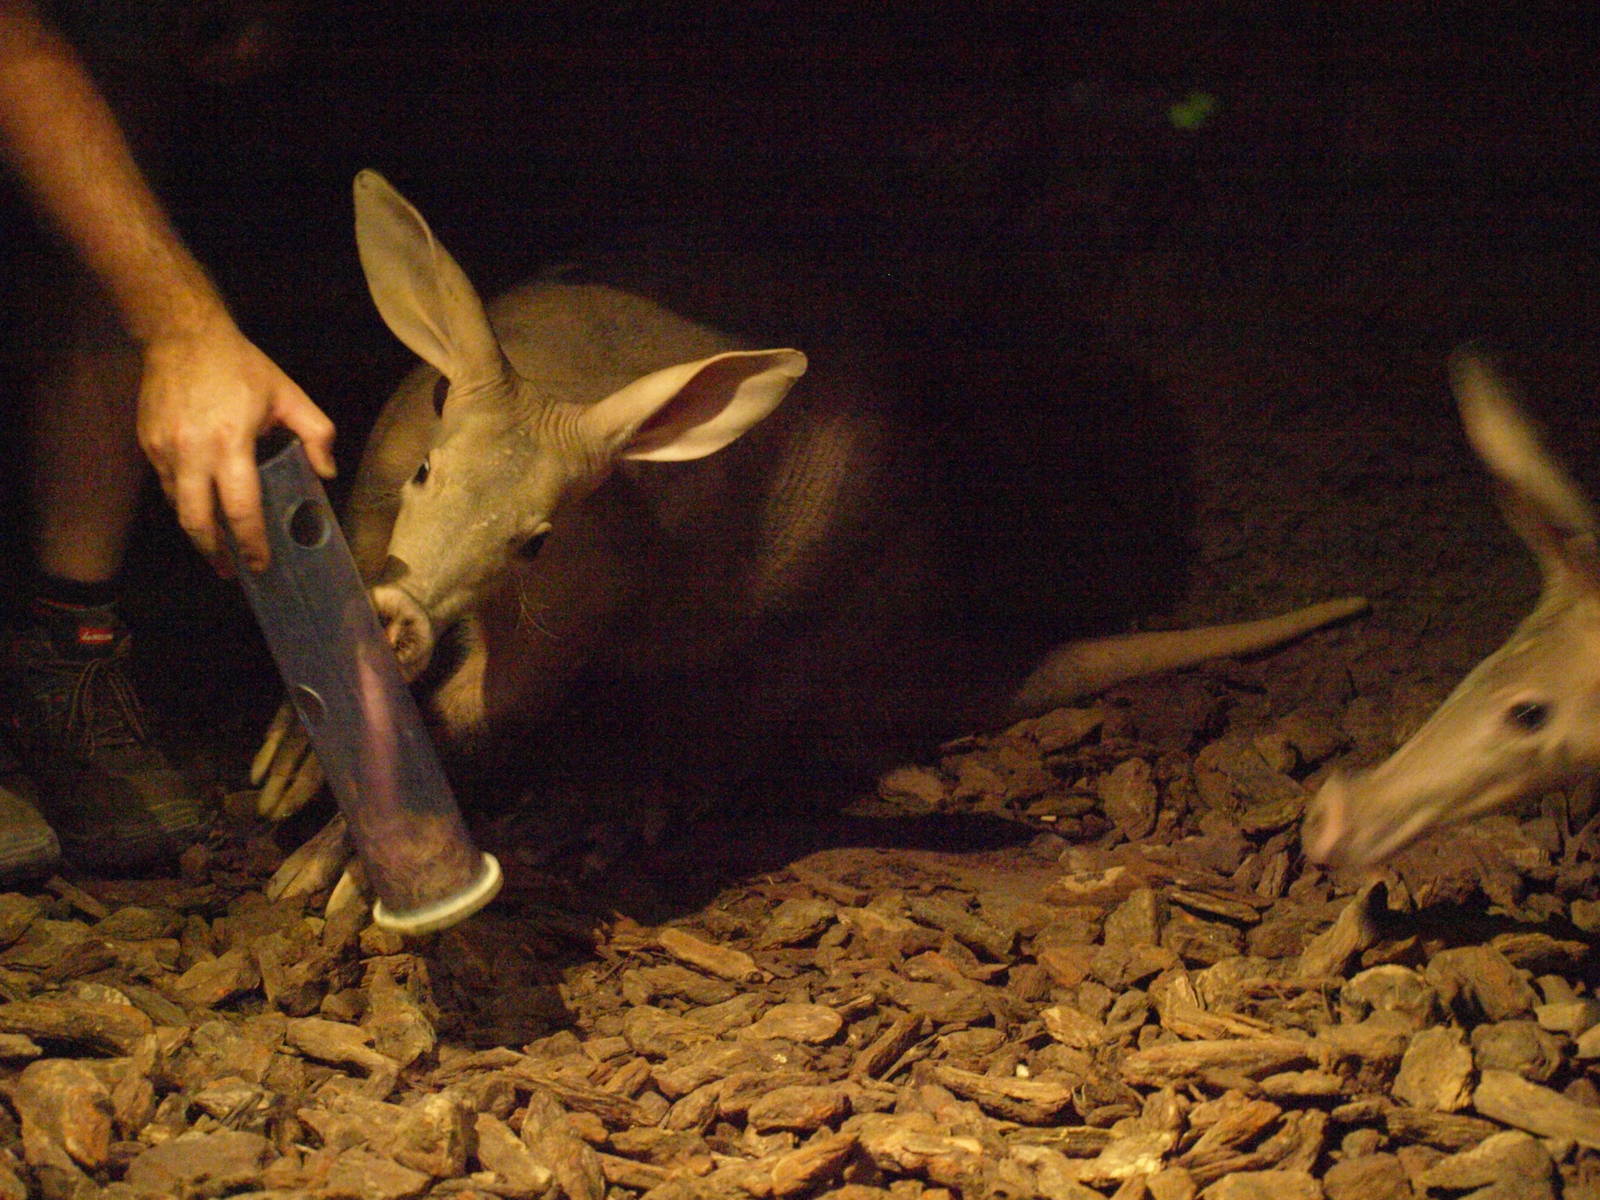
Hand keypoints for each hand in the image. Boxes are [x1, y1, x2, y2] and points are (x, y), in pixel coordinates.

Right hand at [136, 313, 334, 571]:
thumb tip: (325, 473)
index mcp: (230, 442)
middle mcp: (191, 451)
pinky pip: (166, 485)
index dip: (250, 542)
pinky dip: (184, 503)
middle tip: (234, 572)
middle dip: (215, 553)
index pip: (239, 508)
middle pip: (197, 521)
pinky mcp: (147, 443)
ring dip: (198, 532)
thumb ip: (316, 434)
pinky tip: (202, 510)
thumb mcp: (289, 395)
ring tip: (218, 550)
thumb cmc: (240, 366)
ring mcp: (163, 449)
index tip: (260, 565)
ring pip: (177, 507)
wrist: (181, 335)